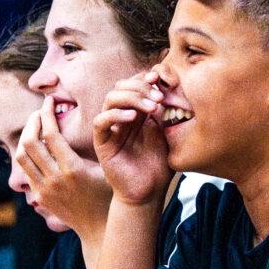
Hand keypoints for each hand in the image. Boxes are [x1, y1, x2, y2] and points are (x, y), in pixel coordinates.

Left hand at [17, 97, 112, 236]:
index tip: (49, 101)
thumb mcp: (105, 167)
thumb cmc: (109, 194)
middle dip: (32, 121)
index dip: (46, 113)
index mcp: (72, 169)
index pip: (50, 134)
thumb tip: (92, 115)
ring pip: (21, 157)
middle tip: (39, 111)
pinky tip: (38, 147)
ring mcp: (43, 191)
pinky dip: (28, 155)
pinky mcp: (39, 198)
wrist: (99, 229)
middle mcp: (54, 180)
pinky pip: (26, 171)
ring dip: (25, 137)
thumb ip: (96, 144)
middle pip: (29, 142)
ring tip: (35, 127)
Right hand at [93, 70, 173, 205]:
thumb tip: (168, 82)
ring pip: (111, 98)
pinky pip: (101, 121)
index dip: (148, 76)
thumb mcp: (167, 130)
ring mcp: (110, 128)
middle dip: (142, 86)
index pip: (135, 81)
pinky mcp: (102, 142)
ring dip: (132, 97)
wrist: (150, 191)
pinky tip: (134, 118)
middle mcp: (121, 116)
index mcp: (137, 110)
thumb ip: (165, 107)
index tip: (165, 80)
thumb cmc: (159, 164)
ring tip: (151, 108)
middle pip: (122, 85)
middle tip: (159, 98)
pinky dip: (116, 115)